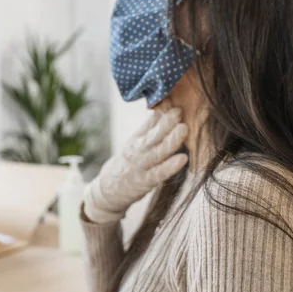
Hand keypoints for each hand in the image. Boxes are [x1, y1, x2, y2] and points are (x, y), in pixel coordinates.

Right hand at [83, 100, 188, 223]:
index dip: (161, 113)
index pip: (148, 124)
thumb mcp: (135, 143)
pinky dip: (170, 166)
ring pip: (157, 152)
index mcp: (136, 140)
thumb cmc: (128, 163)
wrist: (109, 190)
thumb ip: (149, 127)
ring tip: (183, 129)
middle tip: (179, 111)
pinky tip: (183, 158)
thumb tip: (164, 105)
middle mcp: (137, 151)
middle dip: (166, 123)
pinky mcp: (145, 182)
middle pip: (152, 135)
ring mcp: (141, 167)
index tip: (172, 101)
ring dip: (171, 140)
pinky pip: (159, 173)